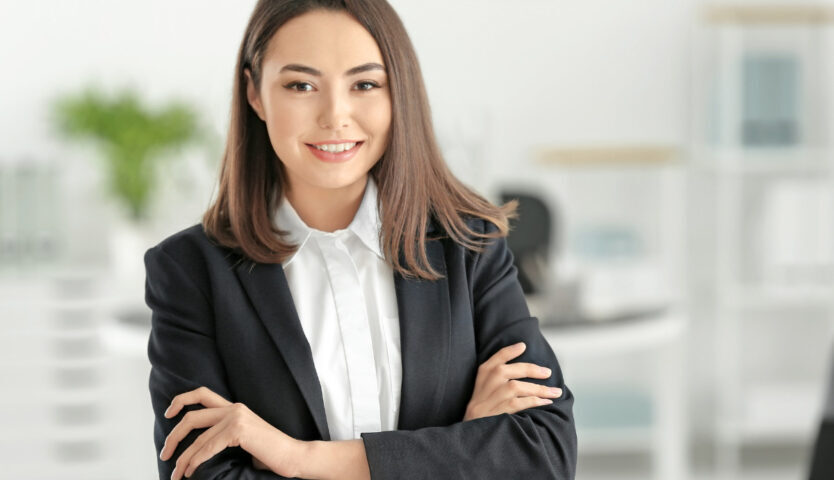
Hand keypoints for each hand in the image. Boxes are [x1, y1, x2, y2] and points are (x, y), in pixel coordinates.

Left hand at [159, 386, 305, 478]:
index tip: (168, 414)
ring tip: (175, 473)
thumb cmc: (269, 453)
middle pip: (192, 416)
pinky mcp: (239, 430)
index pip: (202, 393)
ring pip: (198, 437)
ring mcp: (236, 417)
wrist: (293, 456)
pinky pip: (208, 447)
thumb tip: (199, 448)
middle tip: (165, 453)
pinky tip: (191, 471)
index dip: (181, 400)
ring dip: (183, 458)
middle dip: (174, 436)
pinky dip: (195, 461)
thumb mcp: (243, 439)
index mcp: (235, 407)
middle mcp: (234, 408)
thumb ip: (224, 435)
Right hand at [464, 342, 561, 420]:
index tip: (524, 345)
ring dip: (539, 389)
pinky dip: (535, 402)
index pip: (497, 357)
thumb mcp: (485, 386)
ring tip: (556, 392)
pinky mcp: (499, 412)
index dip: (511, 350)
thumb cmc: (484, 406)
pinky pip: (520, 403)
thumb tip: (525, 361)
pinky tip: (546, 402)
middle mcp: (487, 383)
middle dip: (532, 370)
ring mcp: (492, 398)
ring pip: (517, 387)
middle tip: (548, 372)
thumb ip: (499, 374)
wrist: (472, 431)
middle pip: (510, 370)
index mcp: (483, 373)